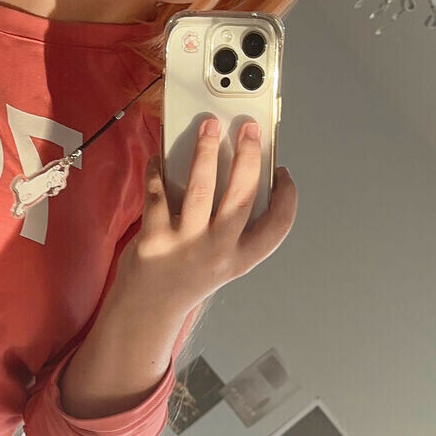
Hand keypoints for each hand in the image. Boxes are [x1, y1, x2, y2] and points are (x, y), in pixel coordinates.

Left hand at [124, 117, 297, 312]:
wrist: (148, 309)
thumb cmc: (187, 275)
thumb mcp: (221, 259)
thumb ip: (231, 224)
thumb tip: (233, 167)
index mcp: (241, 258)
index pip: (278, 226)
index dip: (286, 198)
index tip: (283, 174)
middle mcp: (218, 252)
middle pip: (242, 197)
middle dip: (249, 157)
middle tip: (249, 128)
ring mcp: (186, 246)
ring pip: (201, 189)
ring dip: (206, 152)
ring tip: (209, 126)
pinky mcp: (155, 239)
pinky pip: (158, 194)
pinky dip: (157, 171)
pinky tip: (159, 157)